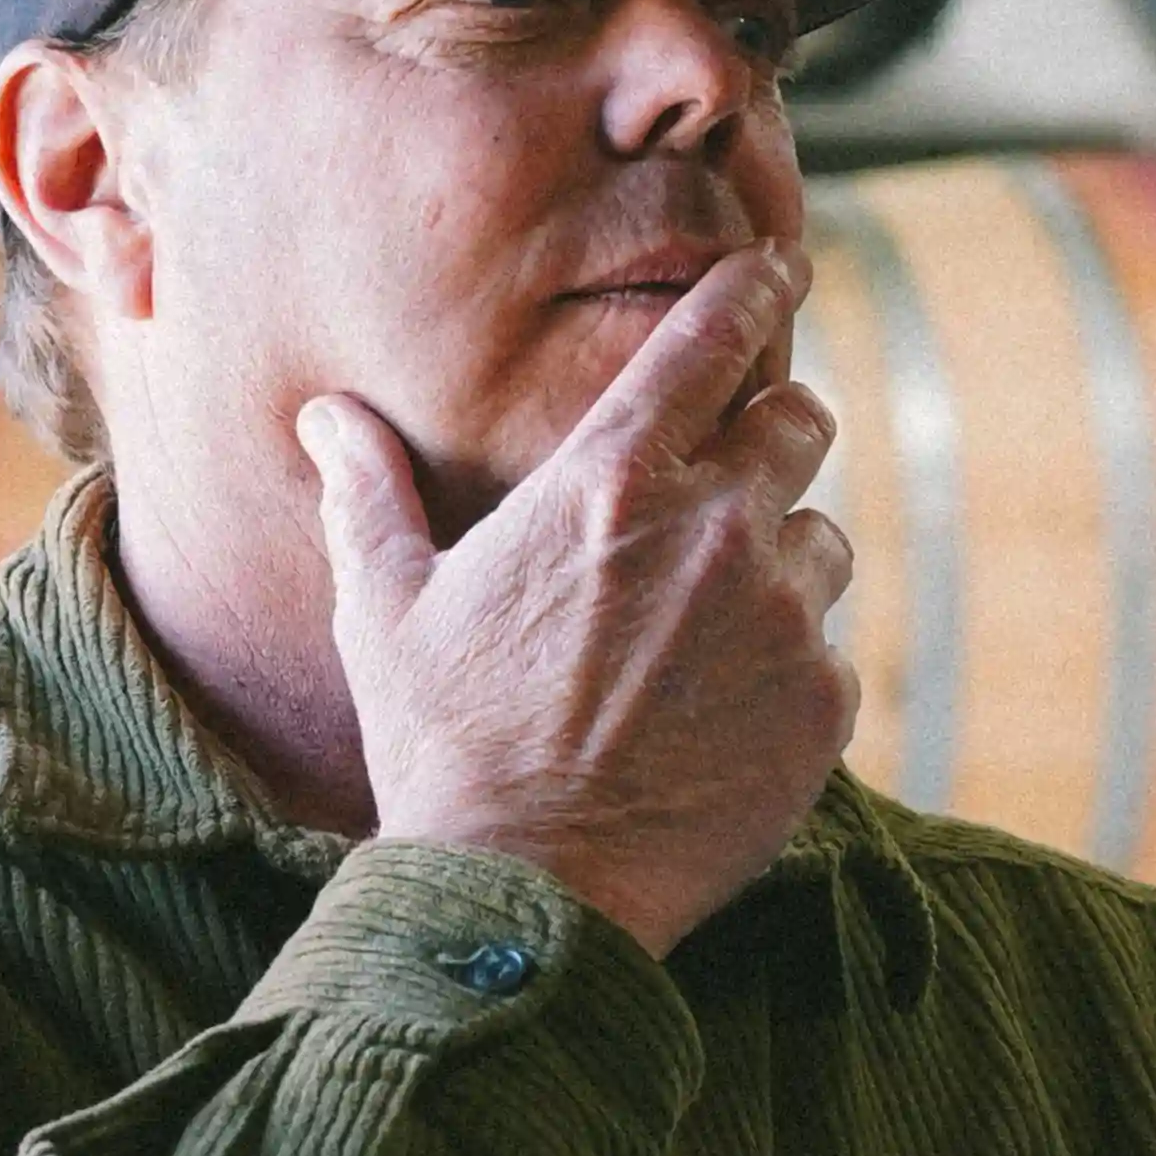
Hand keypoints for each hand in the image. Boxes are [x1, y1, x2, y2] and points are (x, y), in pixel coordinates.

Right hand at [297, 247, 858, 955]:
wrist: (526, 890)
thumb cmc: (444, 744)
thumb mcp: (384, 606)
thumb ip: (369, 493)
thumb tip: (327, 415)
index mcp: (612, 478)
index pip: (715, 334)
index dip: (754, 286)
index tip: (775, 266)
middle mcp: (716, 526)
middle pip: (798, 420)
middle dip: (770, 433)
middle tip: (726, 481)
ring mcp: (782, 615)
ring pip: (822, 539)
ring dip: (780, 562)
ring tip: (704, 630)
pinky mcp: (824, 702)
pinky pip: (829, 651)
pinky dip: (787, 668)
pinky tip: (715, 714)